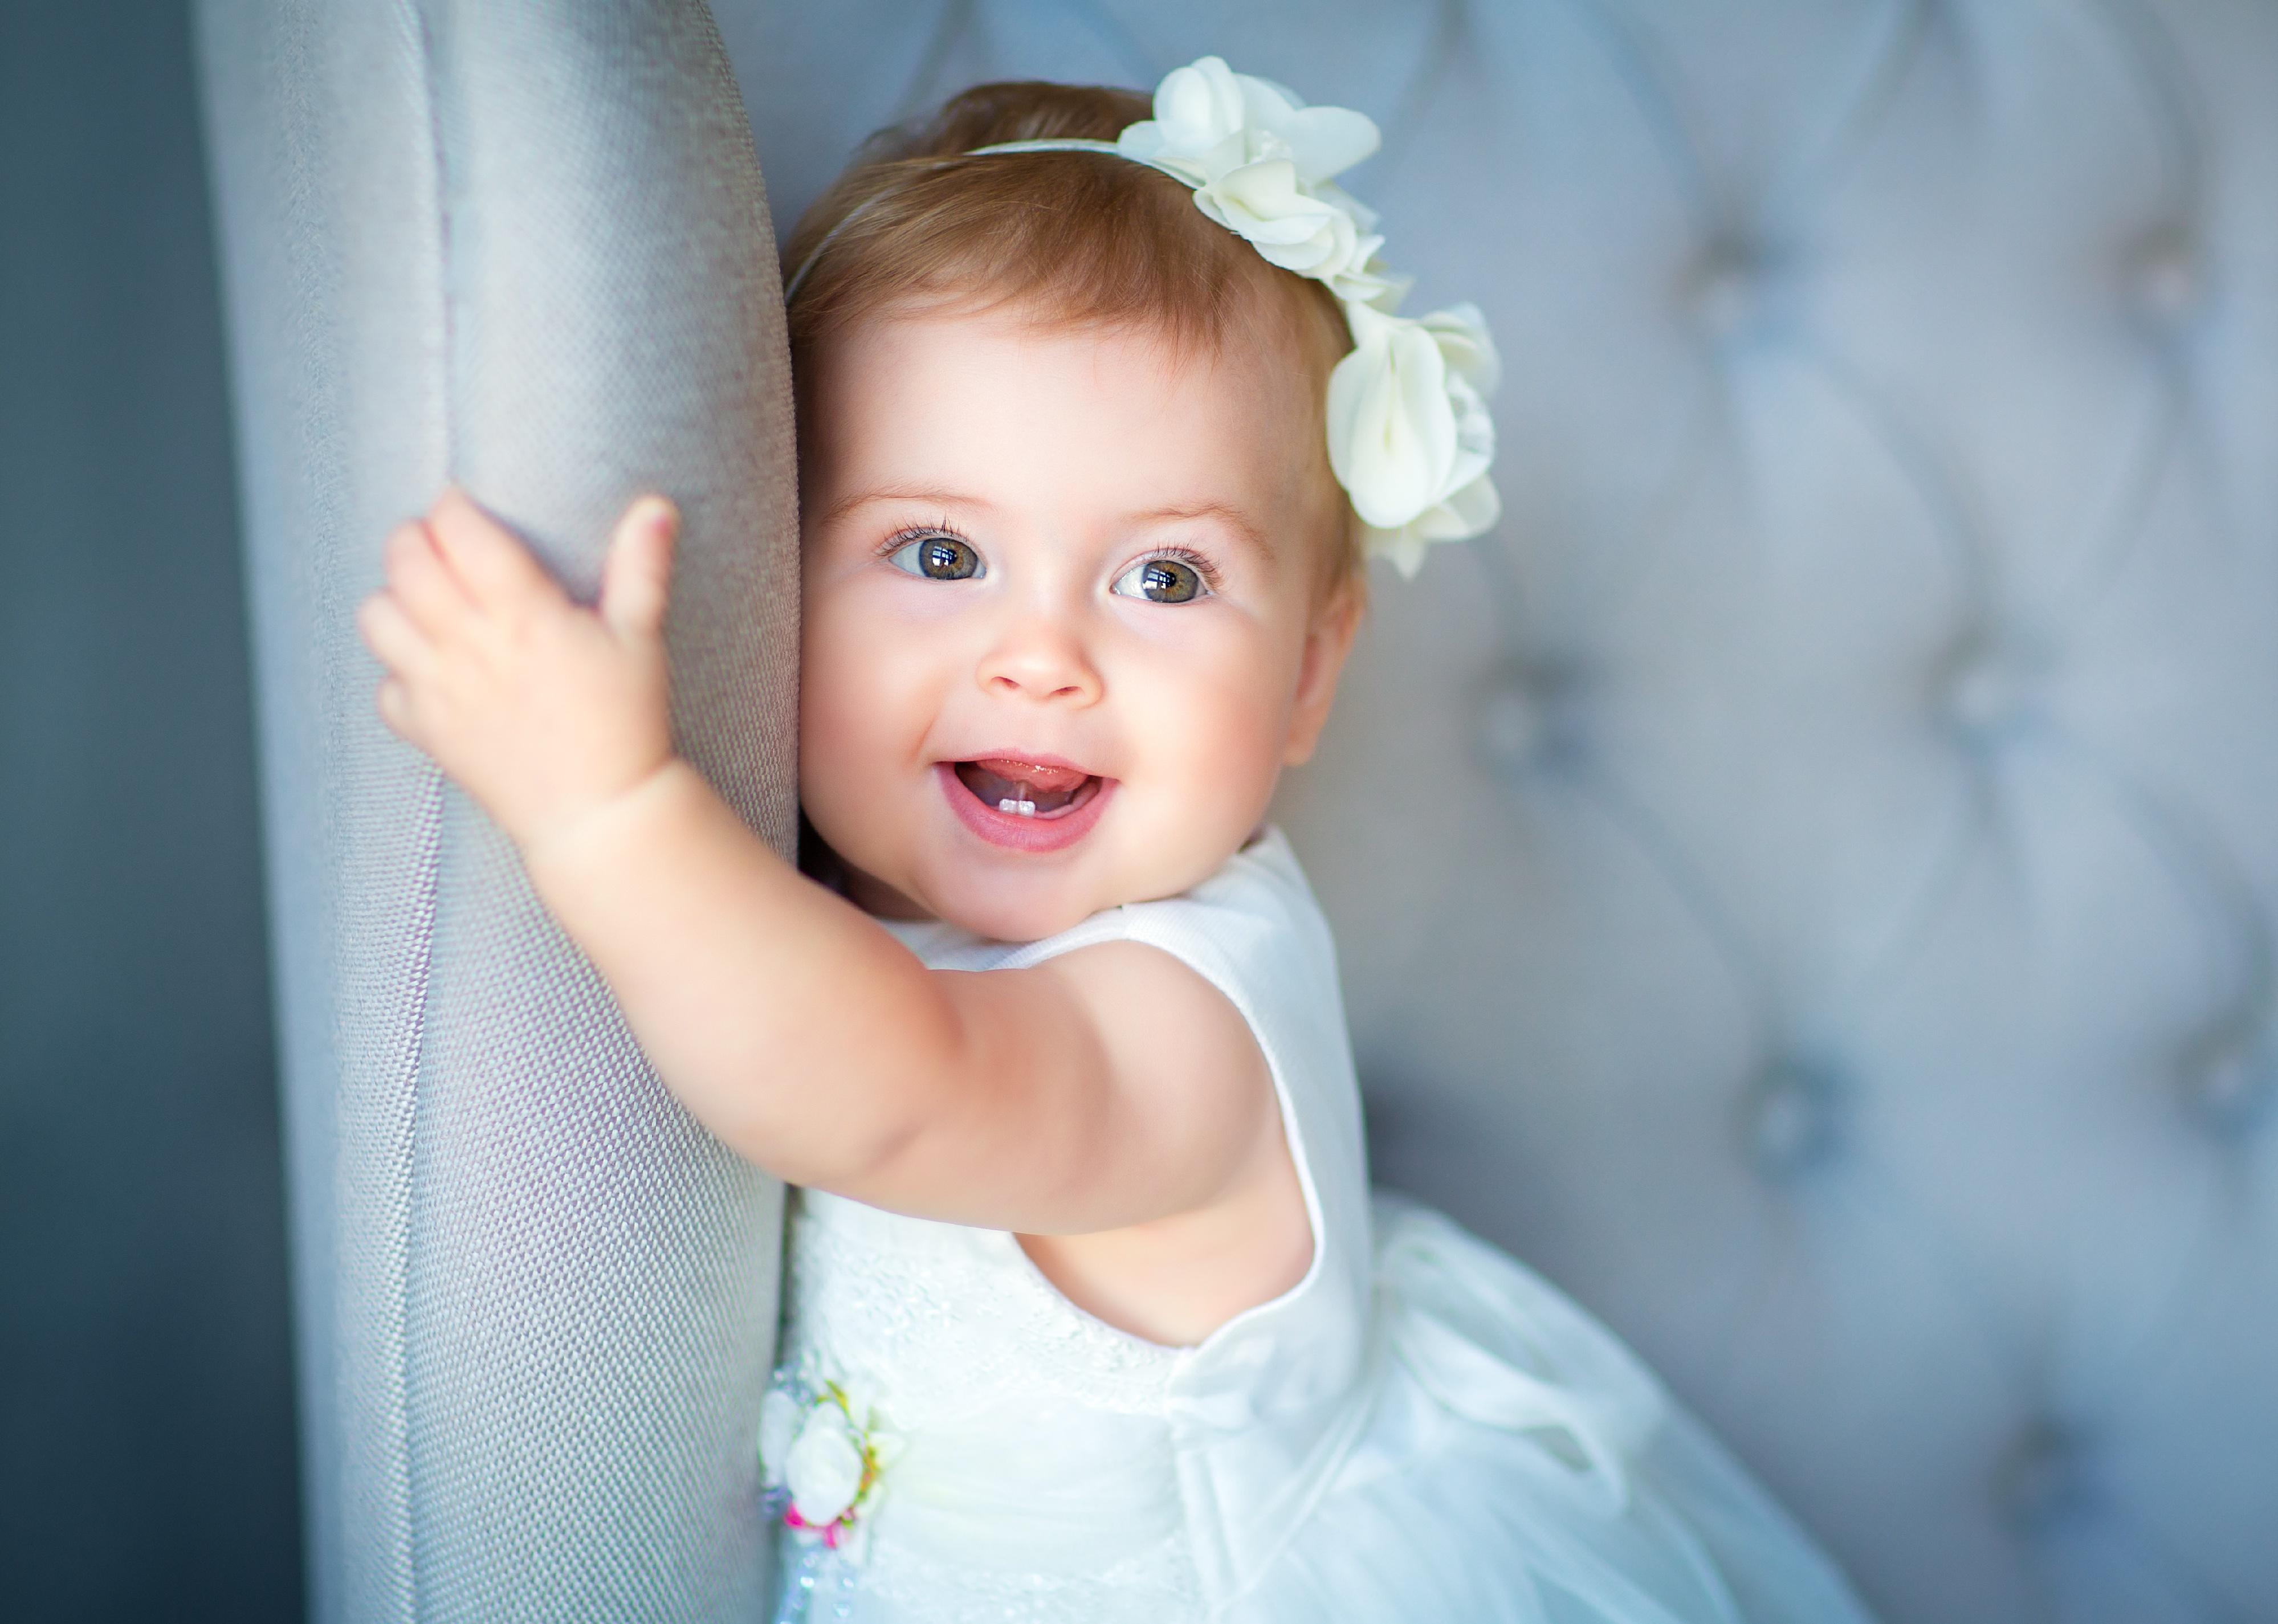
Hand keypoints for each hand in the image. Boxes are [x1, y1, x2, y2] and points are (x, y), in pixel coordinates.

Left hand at [355, 485, 680, 855]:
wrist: (600, 813)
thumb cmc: (626, 725)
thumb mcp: (641, 639)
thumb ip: (642, 567)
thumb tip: (656, 508)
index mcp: (522, 612)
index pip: (458, 530)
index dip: (454, 509)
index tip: (466, 509)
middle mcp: (470, 644)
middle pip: (406, 562)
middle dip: (415, 540)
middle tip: (440, 545)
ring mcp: (440, 689)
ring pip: (377, 617)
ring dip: (394, 599)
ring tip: (425, 602)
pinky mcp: (429, 731)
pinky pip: (385, 689)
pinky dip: (398, 675)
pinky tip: (431, 673)